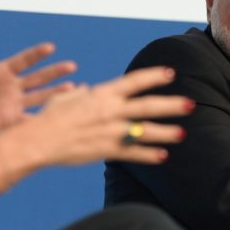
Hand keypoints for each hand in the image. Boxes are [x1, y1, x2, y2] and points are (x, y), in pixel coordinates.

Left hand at [0, 42, 75, 155]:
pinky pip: (32, 118)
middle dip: (54, 71)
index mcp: (0, 72)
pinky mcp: (13, 119)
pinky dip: (45, 118)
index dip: (36, 54)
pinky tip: (59, 116)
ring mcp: (15, 103)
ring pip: (40, 96)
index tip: (50, 47)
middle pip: (37, 77)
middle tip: (71, 66)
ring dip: (56, 92)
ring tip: (74, 88)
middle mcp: (12, 86)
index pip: (22, 61)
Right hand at [1, 66, 194, 168]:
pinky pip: (134, 153)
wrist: (38, 140)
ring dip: (166, 132)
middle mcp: (111, 111)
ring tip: (183, 133)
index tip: (170, 74)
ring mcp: (111, 131)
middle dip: (172, 105)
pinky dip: (149, 155)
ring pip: (146, 131)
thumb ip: (81, 93)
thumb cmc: (49, 118)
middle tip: (191, 104)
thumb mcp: (66, 99)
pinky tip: (163, 156)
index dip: (154, 76)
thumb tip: (87, 88)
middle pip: (149, 106)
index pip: (135, 81)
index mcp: (103, 94)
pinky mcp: (107, 150)